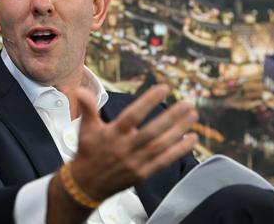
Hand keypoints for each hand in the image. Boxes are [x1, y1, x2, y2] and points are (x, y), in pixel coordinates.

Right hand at [70, 84, 197, 200]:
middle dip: (172, 117)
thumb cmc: (88, 152)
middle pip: (152, 131)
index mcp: (113, 134)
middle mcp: (125, 148)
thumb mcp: (85, 128)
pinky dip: (179, 150)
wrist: (86, 184)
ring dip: (179, 130)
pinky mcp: (143, 173)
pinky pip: (164, 161)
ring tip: (192, 115)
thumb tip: (80, 89)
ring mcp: (136, 162)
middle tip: (187, 103)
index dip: (148, 102)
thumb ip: (88, 108)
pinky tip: (191, 138)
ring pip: (161, 145)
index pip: (133, 116)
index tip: (164, 89)